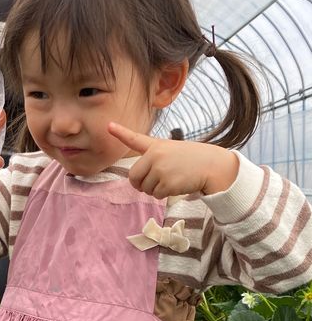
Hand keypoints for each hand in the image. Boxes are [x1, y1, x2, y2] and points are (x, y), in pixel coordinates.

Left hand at [107, 122, 238, 196]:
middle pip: (133, 177)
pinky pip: (156, 195)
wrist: (212, 165)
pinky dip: (163, 195)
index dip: (121, 133)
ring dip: (154, 190)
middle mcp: (155, 156)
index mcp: (156, 146)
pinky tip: (176, 184)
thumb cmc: (191, 160)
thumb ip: (152, 162)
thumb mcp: (171, 152)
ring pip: (145, 188)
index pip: (135, 139)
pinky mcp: (166, 183)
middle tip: (153, 182)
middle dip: (140, 184)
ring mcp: (160, 169)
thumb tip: (137, 183)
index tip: (109, 126)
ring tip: (171, 179)